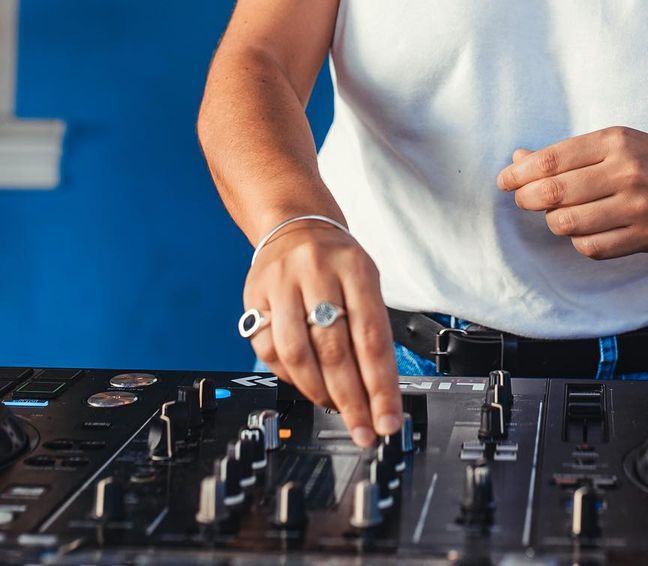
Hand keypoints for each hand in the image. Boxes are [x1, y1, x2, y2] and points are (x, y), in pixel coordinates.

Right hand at [242, 223, 400, 448]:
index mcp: (355, 268)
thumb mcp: (366, 279)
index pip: (372, 337)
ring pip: (298, 355)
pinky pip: (268, 351)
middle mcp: (317, 272)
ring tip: (335, 408)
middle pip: (335, 351)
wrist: (294, 224)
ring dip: (318, 393)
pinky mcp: (254, 298)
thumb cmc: (336, 260)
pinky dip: (289, 377)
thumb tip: (379, 392)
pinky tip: (306, 384)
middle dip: (352, 400)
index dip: (381, 386)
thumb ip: (371, 329)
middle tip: (364, 430)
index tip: (388, 420)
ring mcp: (282, 285)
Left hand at [495, 127, 647, 258]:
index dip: (520, 173)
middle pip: (555, 192)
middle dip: (528, 198)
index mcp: (614, 141)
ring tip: (557, 215)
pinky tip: (583, 231)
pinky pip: (593, 247)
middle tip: (523, 199)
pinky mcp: (645, 235)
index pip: (552, 159)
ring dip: (554, 221)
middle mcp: (625, 171)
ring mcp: (636, 206)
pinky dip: (579, 241)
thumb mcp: (619, 142)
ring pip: (569, 223)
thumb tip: (520, 159)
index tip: (505, 180)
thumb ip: (570, 153)